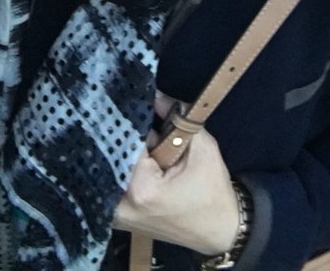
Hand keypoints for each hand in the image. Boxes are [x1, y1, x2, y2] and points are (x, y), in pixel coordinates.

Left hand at [111, 93, 239, 255]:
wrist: (220, 232)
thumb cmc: (213, 192)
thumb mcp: (203, 150)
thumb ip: (179, 120)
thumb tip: (157, 97)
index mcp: (141, 189)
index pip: (125, 142)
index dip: (135, 124)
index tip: (142, 111)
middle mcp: (120, 205)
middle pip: (112, 157)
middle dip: (125, 138)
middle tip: (138, 125)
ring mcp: (116, 216)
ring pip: (110, 171)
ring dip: (121, 154)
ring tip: (138, 141)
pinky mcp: (118, 220)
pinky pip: (112, 186)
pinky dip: (122, 170)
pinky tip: (134, 159)